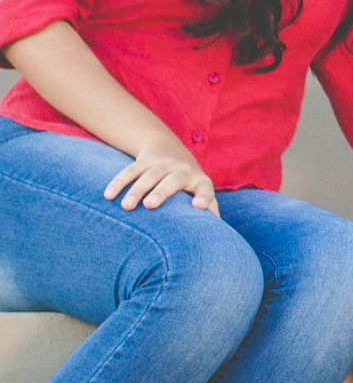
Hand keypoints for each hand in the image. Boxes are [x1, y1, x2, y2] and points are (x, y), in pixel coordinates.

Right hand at [103, 140, 218, 215]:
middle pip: (173, 180)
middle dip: (162, 192)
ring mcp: (162, 164)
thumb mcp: (200, 191)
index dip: (204, 197)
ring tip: (126, 206)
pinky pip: (130, 170)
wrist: (169, 148)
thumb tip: (215, 235)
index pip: (205, 189)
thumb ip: (209, 209)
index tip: (198, 206)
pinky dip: (118, 182)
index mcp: (199, 181)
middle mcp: (181, 170)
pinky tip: (108, 196)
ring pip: (149, 175)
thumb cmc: (188, 183)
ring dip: (137, 190)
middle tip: (150, 205)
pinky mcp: (144, 161)